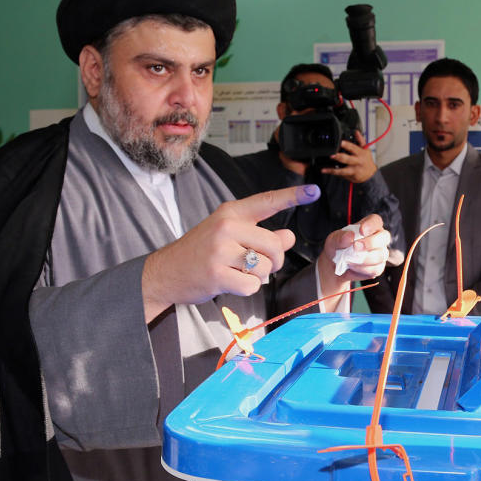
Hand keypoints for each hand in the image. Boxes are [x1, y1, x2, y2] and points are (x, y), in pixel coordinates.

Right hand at [142, 185, 320, 320]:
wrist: (166, 272)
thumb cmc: (201, 252)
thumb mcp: (229, 236)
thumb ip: (261, 235)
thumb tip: (288, 236)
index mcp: (231, 213)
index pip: (267, 201)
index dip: (293, 196)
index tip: (314, 191)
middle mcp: (226, 226)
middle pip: (275, 246)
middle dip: (275, 262)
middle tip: (259, 266)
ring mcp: (220, 250)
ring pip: (265, 268)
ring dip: (258, 277)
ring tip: (236, 272)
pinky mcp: (216, 273)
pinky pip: (252, 285)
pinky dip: (246, 289)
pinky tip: (229, 283)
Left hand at [317, 214, 391, 300]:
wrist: (335, 266)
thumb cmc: (337, 248)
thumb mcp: (333, 240)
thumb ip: (339, 237)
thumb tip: (350, 236)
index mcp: (368, 226)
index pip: (376, 221)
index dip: (371, 225)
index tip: (361, 230)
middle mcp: (377, 238)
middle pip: (385, 237)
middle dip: (371, 242)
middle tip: (356, 247)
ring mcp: (380, 253)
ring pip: (381, 255)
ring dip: (364, 259)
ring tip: (350, 260)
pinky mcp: (378, 267)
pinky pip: (376, 268)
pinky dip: (363, 269)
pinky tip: (353, 267)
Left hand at [319, 131, 376, 183]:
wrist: (370, 174)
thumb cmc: (367, 160)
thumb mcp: (366, 149)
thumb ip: (360, 140)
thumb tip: (356, 131)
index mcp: (360, 153)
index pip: (353, 148)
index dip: (346, 145)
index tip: (340, 142)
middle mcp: (357, 162)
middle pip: (347, 159)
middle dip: (339, 157)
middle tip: (331, 155)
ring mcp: (353, 170)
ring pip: (342, 171)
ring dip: (333, 170)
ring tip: (324, 169)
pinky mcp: (350, 176)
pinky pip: (341, 175)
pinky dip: (333, 173)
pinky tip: (327, 171)